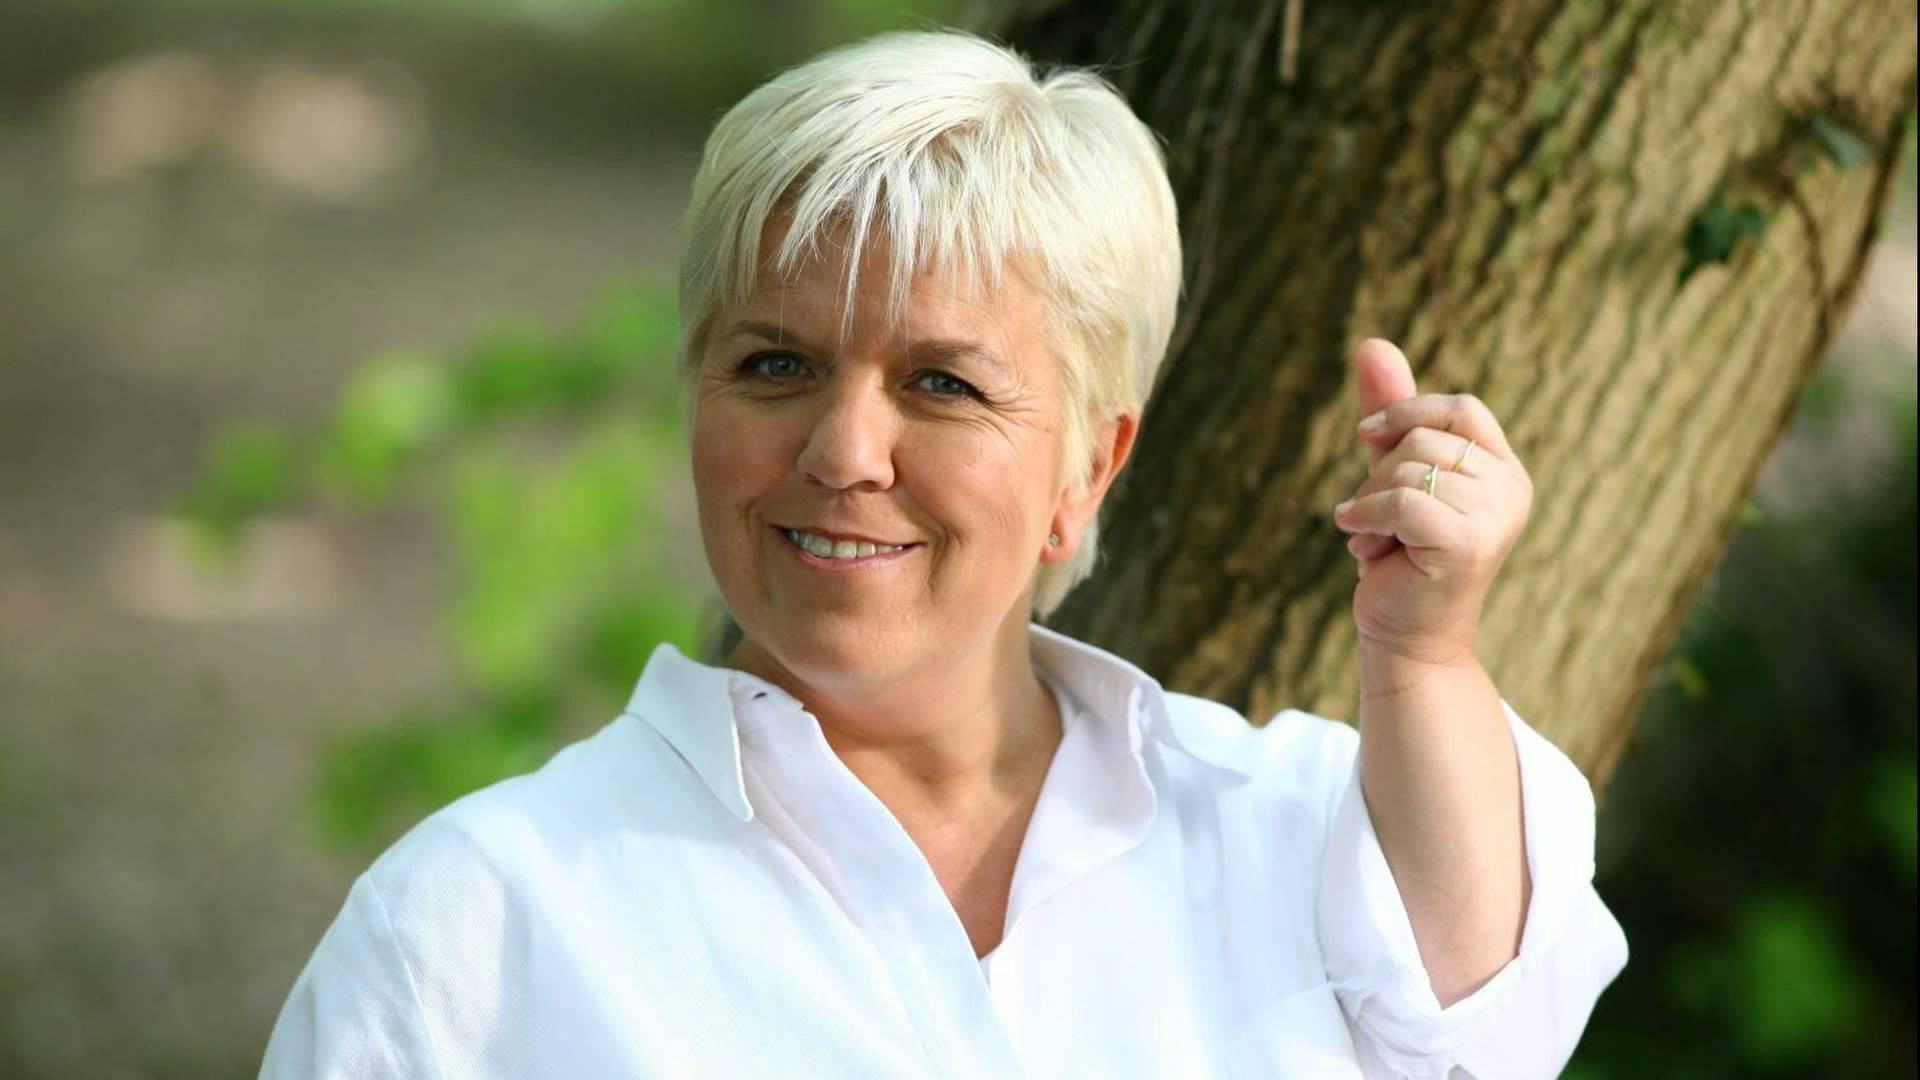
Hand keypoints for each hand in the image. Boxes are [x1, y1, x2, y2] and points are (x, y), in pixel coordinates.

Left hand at [1333, 339, 1531, 666]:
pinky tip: (1361, 543)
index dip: (1407, 413)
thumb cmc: (1401, 556)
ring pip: (1409, 468)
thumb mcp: (1393, 474)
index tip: (1367, 437)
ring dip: (1370, 503)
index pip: (1460, 408)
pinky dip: (1365, 517)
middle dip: (1379, 473)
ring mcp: (1496, 517)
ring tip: (1377, 539)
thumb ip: (1391, 412)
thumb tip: (1371, 341)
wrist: (1406, 636)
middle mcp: (1512, 489)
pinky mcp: (1469, 544)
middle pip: (1425, 437)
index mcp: (1504, 469)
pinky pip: (1401, 501)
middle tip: (1375, 518)